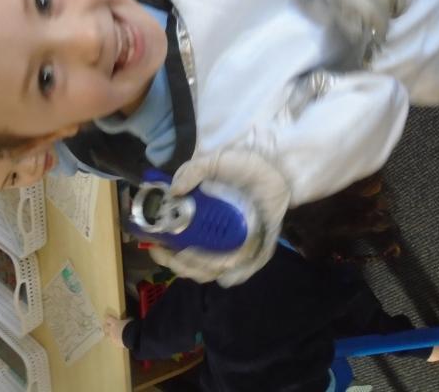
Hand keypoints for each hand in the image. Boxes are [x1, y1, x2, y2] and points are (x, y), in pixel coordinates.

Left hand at [104, 315, 130, 346]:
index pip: (108, 318)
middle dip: (105, 327)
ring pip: (108, 336)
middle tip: (106, 326)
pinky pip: (114, 341)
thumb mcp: (129, 321)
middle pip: (105, 328)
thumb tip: (128, 320)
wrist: (131, 338)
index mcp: (115, 323)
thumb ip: (127, 320)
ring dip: (110, 335)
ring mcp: (113, 337)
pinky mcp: (116, 344)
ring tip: (113, 335)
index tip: (106, 315)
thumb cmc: (130, 327)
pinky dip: (116, 340)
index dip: (107, 317)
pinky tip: (119, 340)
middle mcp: (112, 330)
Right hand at [149, 149, 290, 286]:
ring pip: (216, 270)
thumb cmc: (247, 165)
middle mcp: (218, 235)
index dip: (166, 252)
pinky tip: (228, 276)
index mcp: (203, 219)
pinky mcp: (260, 248)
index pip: (178, 245)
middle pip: (194, 264)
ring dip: (202, 270)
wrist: (280, 166)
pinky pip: (246, 269)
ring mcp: (238, 243)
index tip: (158, 249)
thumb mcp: (216, 161)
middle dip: (180, 265)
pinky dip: (235, 276)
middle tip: (174, 256)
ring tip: (197, 257)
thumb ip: (193, 171)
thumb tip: (174, 191)